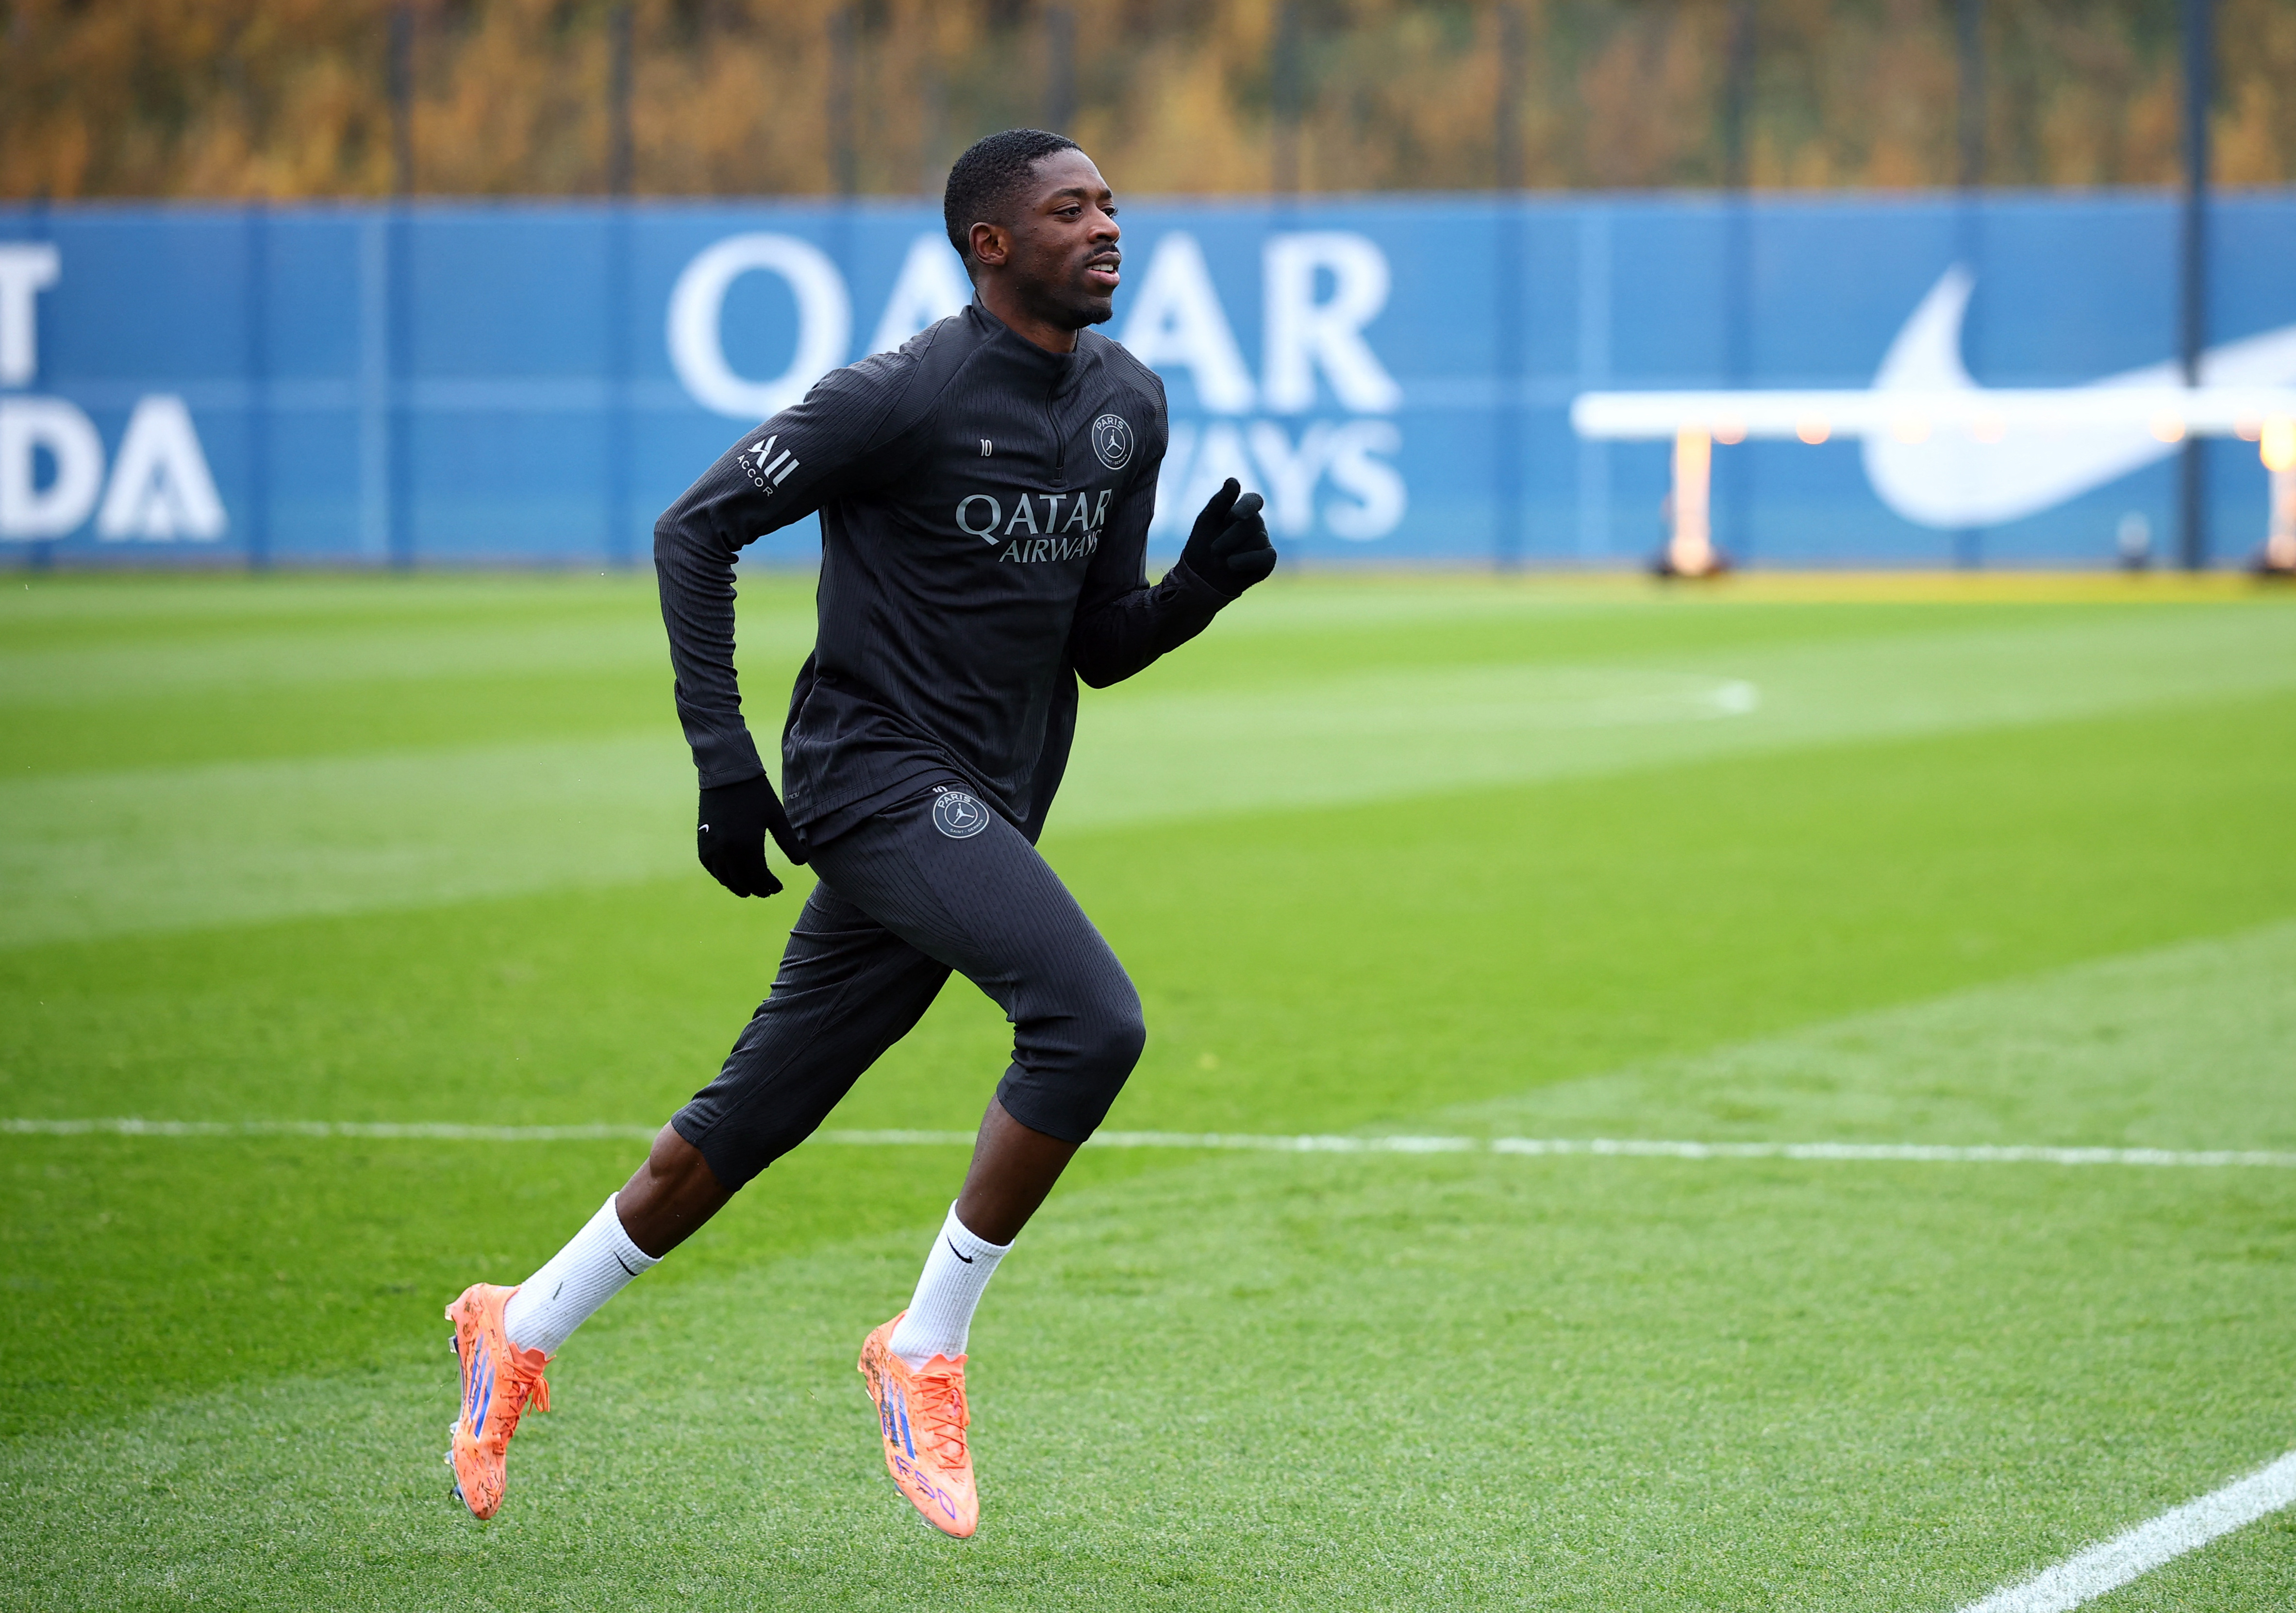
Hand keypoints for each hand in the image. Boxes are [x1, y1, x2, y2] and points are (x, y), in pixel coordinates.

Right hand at [696, 776, 786, 897]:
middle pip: (743, 882)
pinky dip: (723, 876)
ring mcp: (712, 848)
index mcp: (747, 845)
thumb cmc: (756, 794)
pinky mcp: (702, 844)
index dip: (770, 886)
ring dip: (739, 887)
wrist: (726, 775)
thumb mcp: (777, 817)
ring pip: (726, 878)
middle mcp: (727, 851)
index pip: (759, 878)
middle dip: (757, 889)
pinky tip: (733, 877)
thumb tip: (802, 863)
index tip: (778, 887)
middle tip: (767, 891)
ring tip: (750, 889)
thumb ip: (790, 843)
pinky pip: (712, 868)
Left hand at [1180, 478, 1276, 597]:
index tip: (1236, 515)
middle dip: (1230, 537)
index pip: (1254, 500)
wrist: (1201, 577)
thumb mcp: (1207, 521)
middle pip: (1252, 523)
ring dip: (1234, 551)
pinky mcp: (1268, 561)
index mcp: (1242, 510)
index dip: (1247, 506)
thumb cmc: (1203, 545)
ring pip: (1258, 540)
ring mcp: (1263, 542)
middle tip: (1213, 550)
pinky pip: (1266, 556)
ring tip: (1221, 561)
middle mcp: (1256, 524)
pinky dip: (1246, 560)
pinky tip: (1232, 565)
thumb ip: (1220, 501)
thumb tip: (1234, 480)